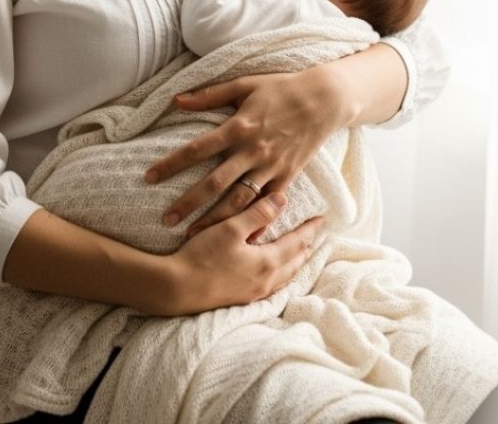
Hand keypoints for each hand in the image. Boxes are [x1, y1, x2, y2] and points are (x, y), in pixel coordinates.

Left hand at [145, 64, 350, 236]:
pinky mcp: (287, 177)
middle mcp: (252, 151)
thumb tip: (176, 101)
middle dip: (187, 203)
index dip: (171, 164)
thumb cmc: (281, 87)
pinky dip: (254, 223)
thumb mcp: (244, 84)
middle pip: (214, 183)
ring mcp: (271, 167)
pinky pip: (268, 206)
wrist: (324, 99)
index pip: (196, 149)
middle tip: (165, 220)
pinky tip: (239, 238)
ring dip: (214, 219)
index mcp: (238, 127)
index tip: (149, 177)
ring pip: (238, 200)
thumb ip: (209, 95)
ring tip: (192, 235)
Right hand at [160, 191, 323, 314]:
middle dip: (306, 246)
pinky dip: (281, 273)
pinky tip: (275, 272)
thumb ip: (258, 214)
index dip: (309, 229)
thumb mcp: (231, 228)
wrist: (176, 289)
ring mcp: (254, 292)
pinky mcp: (241, 298)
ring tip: (301, 252)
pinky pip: (272, 285)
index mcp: (267, 261)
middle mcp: (266, 280)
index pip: (297, 243)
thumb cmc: (202, 256)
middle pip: (295, 261)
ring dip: (295, 261)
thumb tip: (284, 199)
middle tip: (314, 234)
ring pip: (285, 276)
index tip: (321, 218)